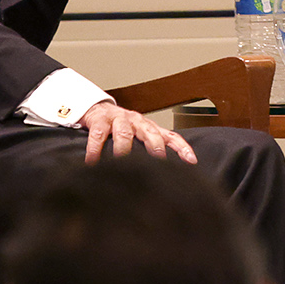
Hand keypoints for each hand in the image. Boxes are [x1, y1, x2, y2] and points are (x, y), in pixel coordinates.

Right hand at [74, 101, 196, 165]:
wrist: (97, 108)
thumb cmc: (120, 127)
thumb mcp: (139, 136)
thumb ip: (149, 151)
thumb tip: (162, 175)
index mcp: (150, 128)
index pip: (171, 137)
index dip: (183, 148)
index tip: (192, 161)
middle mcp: (137, 122)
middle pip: (151, 132)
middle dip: (155, 146)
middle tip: (158, 160)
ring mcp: (119, 119)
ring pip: (124, 133)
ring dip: (123, 149)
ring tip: (121, 164)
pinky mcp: (100, 120)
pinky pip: (98, 135)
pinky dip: (95, 150)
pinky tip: (92, 162)